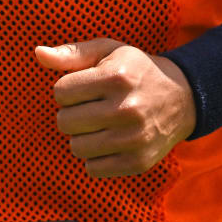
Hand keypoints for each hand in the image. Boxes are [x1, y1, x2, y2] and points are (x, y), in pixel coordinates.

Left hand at [36, 39, 195, 178]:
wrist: (183, 98)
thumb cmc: (135, 71)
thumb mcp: (108, 52)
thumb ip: (72, 53)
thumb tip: (38, 53)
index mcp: (117, 78)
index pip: (60, 92)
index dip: (67, 89)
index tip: (84, 88)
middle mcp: (127, 109)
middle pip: (64, 121)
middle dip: (71, 113)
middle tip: (90, 107)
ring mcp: (134, 139)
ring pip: (76, 147)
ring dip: (82, 136)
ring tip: (99, 124)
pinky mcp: (138, 162)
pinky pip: (93, 168)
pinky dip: (95, 157)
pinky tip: (109, 141)